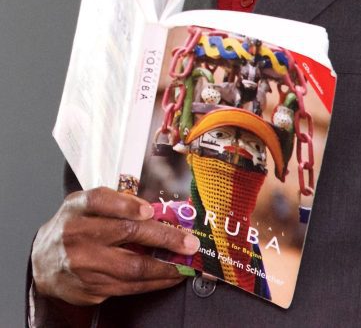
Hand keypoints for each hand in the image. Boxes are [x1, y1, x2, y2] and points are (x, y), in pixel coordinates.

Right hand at [31, 187, 199, 305]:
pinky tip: (168, 276)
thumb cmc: (72, 226)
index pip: (102, 201)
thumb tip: (156, 210)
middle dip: (163, 238)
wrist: (42, 261)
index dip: (127, 206)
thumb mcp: (84, 204)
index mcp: (78, 207)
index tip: (149, 211)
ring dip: (164, 266)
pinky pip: (128, 287)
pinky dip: (153, 282)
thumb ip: (114, 202)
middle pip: (125, 234)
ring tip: (185, 263)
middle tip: (188, 241)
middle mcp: (78, 235)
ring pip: (131, 267)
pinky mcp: (90, 289)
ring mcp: (84, 266)